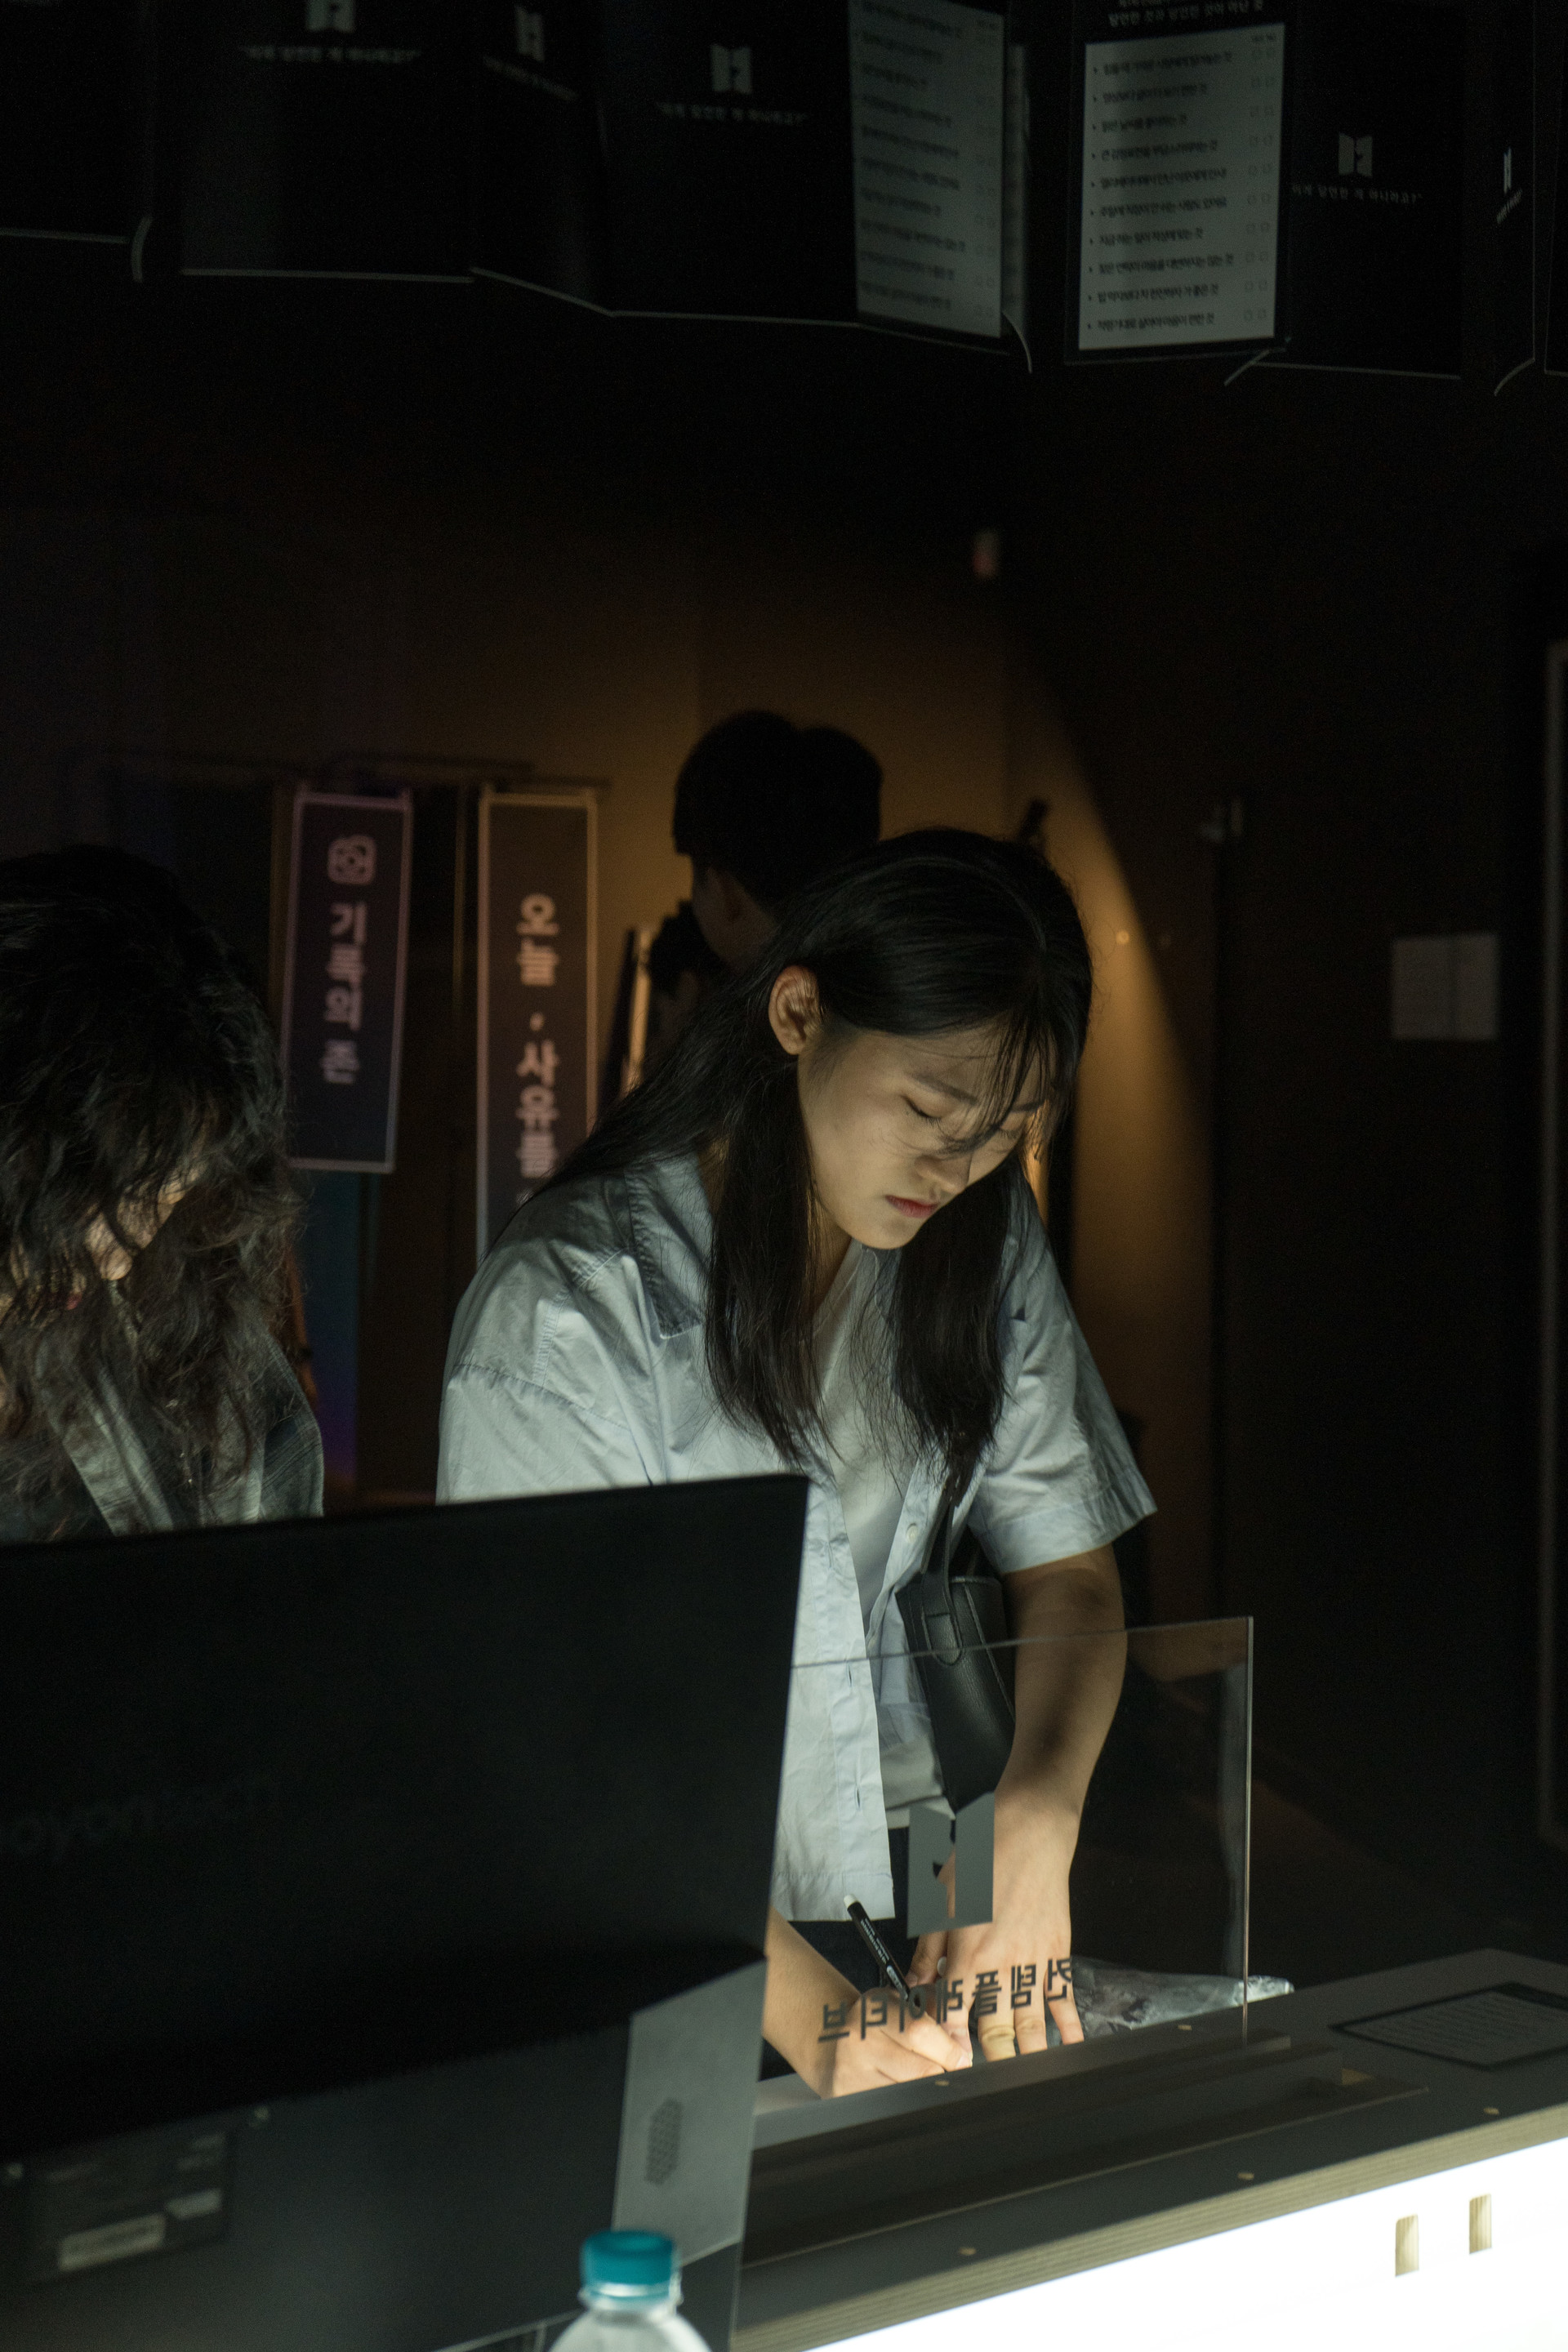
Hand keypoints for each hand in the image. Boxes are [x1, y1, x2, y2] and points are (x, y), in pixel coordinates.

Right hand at [762, 1906, 971, 2095]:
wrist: (826, 2042)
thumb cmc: (872, 2024)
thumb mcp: (897, 2003)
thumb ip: (934, 2012)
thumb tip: (963, 2045)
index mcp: (873, 2009)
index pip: (920, 2031)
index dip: (948, 2050)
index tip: (962, 2059)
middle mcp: (858, 2040)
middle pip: (920, 2069)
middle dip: (943, 2073)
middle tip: (949, 2072)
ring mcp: (850, 2071)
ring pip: (908, 2093)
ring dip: (926, 2090)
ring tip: (924, 2079)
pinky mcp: (846, 2097)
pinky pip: (890, 2106)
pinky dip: (905, 2102)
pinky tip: (903, 2089)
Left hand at [906, 1793, 1081, 2059]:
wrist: (1029, 1834)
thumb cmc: (980, 1861)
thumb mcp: (939, 1903)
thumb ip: (927, 1952)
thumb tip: (914, 1986)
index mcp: (968, 1956)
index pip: (955, 2017)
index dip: (949, 2046)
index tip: (945, 2066)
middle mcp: (1002, 1968)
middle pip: (995, 2033)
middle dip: (989, 2064)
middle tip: (984, 2086)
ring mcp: (1035, 1964)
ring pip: (1031, 2027)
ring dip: (1026, 2058)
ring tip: (1022, 2085)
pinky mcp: (1058, 1955)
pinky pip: (1064, 2001)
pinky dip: (1069, 2029)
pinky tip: (1070, 2050)